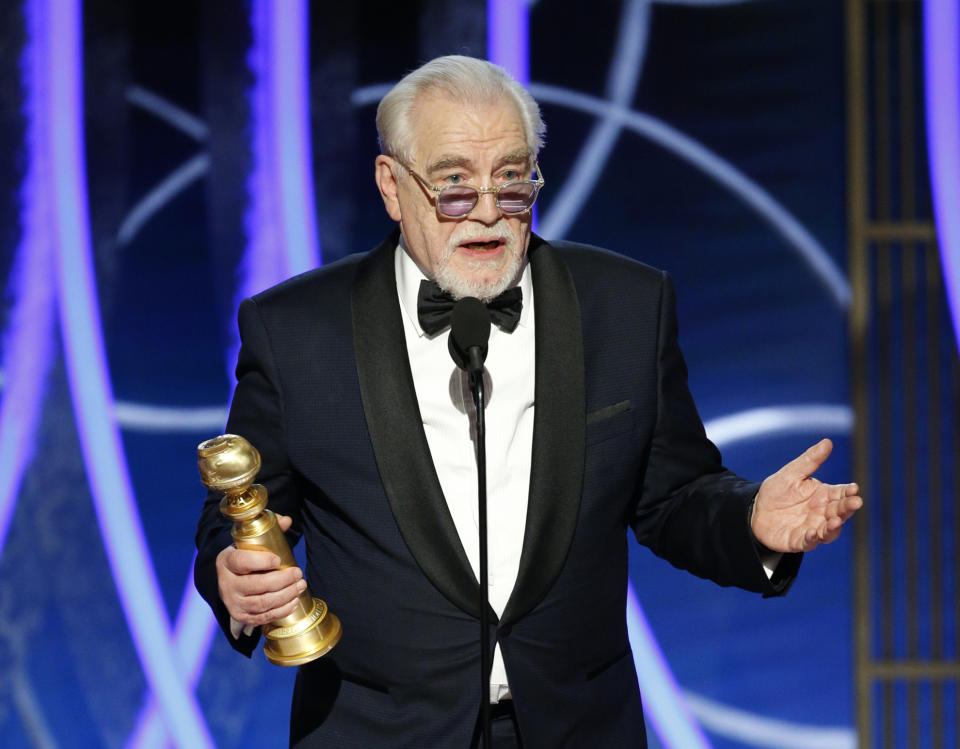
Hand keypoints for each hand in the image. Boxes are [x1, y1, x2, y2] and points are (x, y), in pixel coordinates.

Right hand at [215, 514, 306, 626]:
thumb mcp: (251, 540)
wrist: (230, 578)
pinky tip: (294, 601)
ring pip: (262, 603)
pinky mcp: (241, 616)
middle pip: (257, 585)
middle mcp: (226, 584)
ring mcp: (233, 602)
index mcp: (227, 561)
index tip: (279, 560)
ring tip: (300, 586)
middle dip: (282, 580)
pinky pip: (263, 617)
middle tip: (298, 573)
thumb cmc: (245, 556)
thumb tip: (287, 520)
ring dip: (286, 595)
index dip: (261, 561)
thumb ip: (270, 528)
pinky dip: (281, 610)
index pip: (242, 561)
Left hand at [751, 438, 862, 552]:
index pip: (841, 493)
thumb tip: (828, 442)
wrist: (756, 510)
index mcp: (824, 495)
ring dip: (834, 526)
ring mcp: (813, 527)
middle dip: (848, 507)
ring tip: (836, 520)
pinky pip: (809, 542)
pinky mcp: (799, 540)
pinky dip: (813, 538)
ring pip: (829, 530)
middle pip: (840, 511)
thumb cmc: (777, 491)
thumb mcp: (792, 473)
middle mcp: (822, 512)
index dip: (849, 492)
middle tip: (855, 502)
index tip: (854, 488)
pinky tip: (814, 533)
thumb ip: (810, 460)